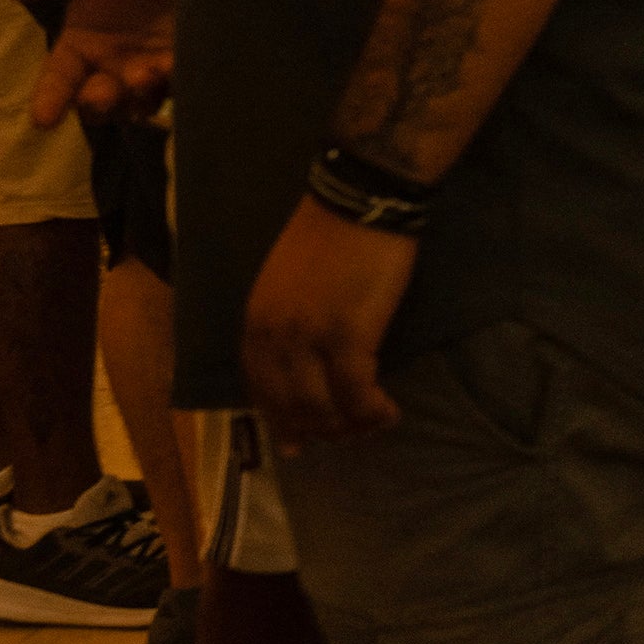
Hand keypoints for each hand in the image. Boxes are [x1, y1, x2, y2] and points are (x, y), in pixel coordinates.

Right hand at [6, 0, 176, 124]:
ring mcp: (149, 71)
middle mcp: (111, 68)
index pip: (57, 82)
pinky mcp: (185, 67)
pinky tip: (174, 67)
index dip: (49, 101)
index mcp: (79, 49)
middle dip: (97, 102)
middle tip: (100, 96)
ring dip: (137, 96)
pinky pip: (178, 84)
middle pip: (97, 100)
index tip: (43, 120)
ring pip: (138, 100)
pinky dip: (174, 82)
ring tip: (143, 76)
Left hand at [244, 197, 417, 444]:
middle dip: (317, 430)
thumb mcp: (284, 281)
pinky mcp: (350, 337)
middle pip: (289, 405)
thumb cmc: (328, 233)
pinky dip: (372, 411)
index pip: (260, 389)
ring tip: (371, 427)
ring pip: (321, 407)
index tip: (297, 441)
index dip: (279, 420)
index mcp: (255, 324)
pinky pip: (357, 392)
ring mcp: (309, 340)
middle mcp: (274, 340)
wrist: (359, 202)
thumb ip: (283, 319)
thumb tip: (300, 355)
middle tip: (345, 439)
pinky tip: (389, 413)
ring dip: (348, 426)